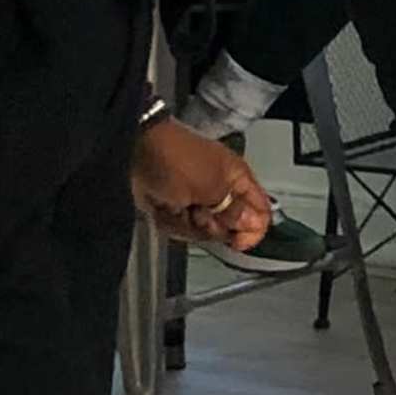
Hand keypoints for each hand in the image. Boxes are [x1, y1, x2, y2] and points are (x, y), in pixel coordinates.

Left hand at [133, 116, 269, 250]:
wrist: (135, 153)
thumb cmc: (177, 159)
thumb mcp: (212, 188)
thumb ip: (235, 210)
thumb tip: (252, 223)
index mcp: (238, 180)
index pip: (260, 214)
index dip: (251, 232)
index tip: (236, 241)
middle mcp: (220, 192)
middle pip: (227, 229)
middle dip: (211, 228)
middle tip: (200, 213)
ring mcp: (196, 201)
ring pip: (201, 233)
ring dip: (187, 225)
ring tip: (177, 206)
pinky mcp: (174, 207)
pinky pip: (179, 228)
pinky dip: (169, 222)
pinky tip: (163, 207)